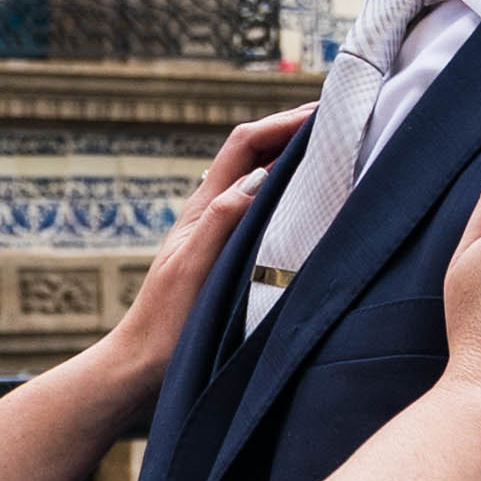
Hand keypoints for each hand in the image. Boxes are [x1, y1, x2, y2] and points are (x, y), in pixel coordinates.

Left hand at [97, 105, 312, 403]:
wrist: (142, 365)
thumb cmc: (165, 323)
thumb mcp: (194, 268)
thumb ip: (221, 222)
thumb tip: (257, 179)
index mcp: (204, 207)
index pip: (245, 145)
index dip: (281, 123)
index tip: (321, 114)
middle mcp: (211, 212)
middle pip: (254, 153)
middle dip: (292, 132)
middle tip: (338, 124)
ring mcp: (219, 233)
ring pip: (259, 181)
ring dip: (292, 161)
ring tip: (333, 154)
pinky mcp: (226, 257)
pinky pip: (263, 213)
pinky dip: (288, 197)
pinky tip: (311, 208)